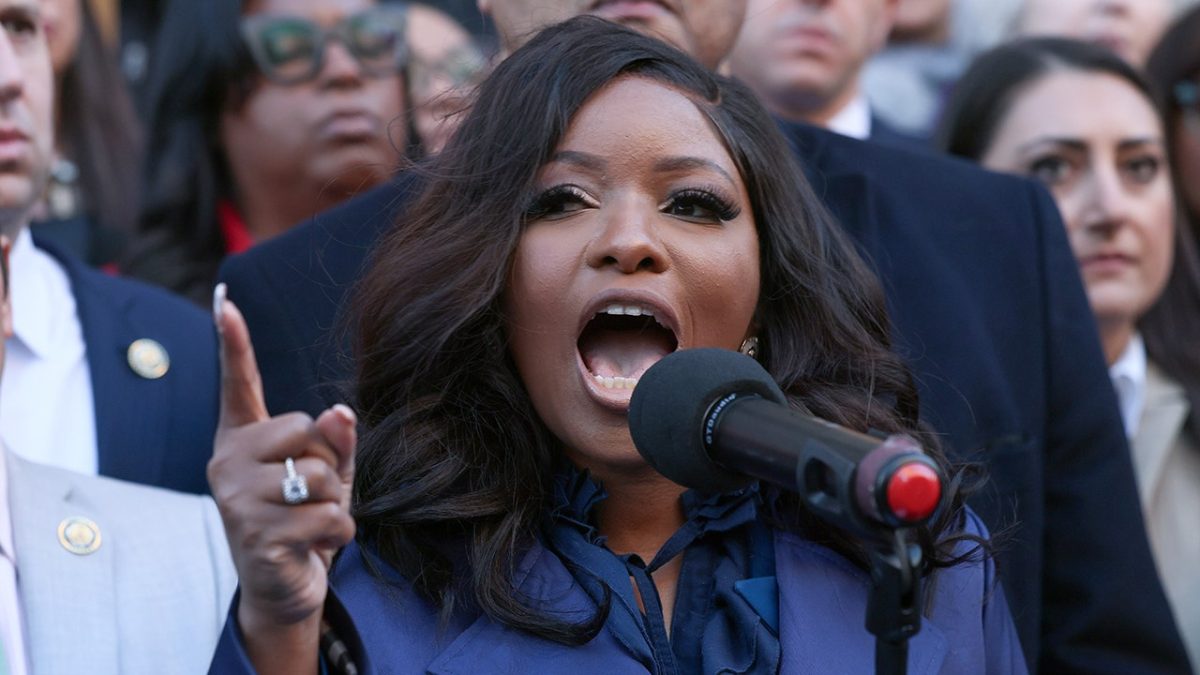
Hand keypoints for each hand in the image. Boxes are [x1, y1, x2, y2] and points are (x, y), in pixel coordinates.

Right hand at [207, 283, 355, 671]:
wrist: (284, 588)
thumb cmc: (304, 520)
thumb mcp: (328, 474)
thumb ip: (335, 441)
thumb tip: (340, 412)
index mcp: (242, 439)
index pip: (239, 385)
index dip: (233, 342)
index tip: (225, 300)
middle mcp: (227, 462)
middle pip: (306, 429)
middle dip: (327, 463)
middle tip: (309, 496)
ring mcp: (236, 499)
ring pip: (320, 475)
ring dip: (335, 503)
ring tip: (311, 522)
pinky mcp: (256, 534)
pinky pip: (328, 515)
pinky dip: (339, 532)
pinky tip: (314, 546)